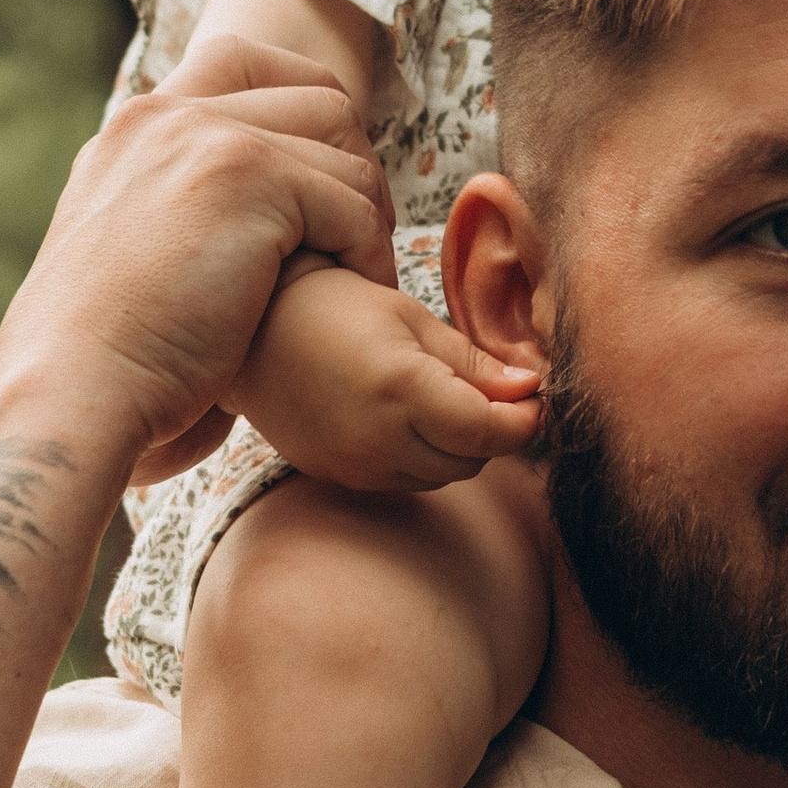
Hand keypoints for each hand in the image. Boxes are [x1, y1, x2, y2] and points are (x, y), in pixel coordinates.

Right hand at [0, 38, 396, 483]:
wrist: (74, 391)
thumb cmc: (105, 362)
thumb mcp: (129, 255)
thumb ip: (177, 213)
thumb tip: (241, 240)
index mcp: (136, 127)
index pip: (243, 58)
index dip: (306, 105)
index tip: (327, 177)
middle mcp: (169, 115)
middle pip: (317, 95)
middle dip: (354, 163)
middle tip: (359, 236)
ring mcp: (207, 137)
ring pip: (345, 155)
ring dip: (368, 218)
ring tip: (361, 275)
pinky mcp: (250, 177)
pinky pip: (354, 206)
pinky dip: (369, 256)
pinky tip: (360, 296)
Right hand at [236, 260, 545, 492]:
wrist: (253, 330)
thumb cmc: (336, 307)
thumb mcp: (411, 318)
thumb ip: (473, 362)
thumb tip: (530, 389)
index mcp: (402, 389)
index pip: (491, 432)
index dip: (524, 419)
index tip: (535, 396)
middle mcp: (378, 439)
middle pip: (472, 461)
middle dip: (494, 431)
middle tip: (495, 391)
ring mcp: (355, 465)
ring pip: (440, 476)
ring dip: (458, 447)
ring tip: (445, 399)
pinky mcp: (338, 477)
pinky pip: (403, 480)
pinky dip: (421, 456)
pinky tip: (407, 418)